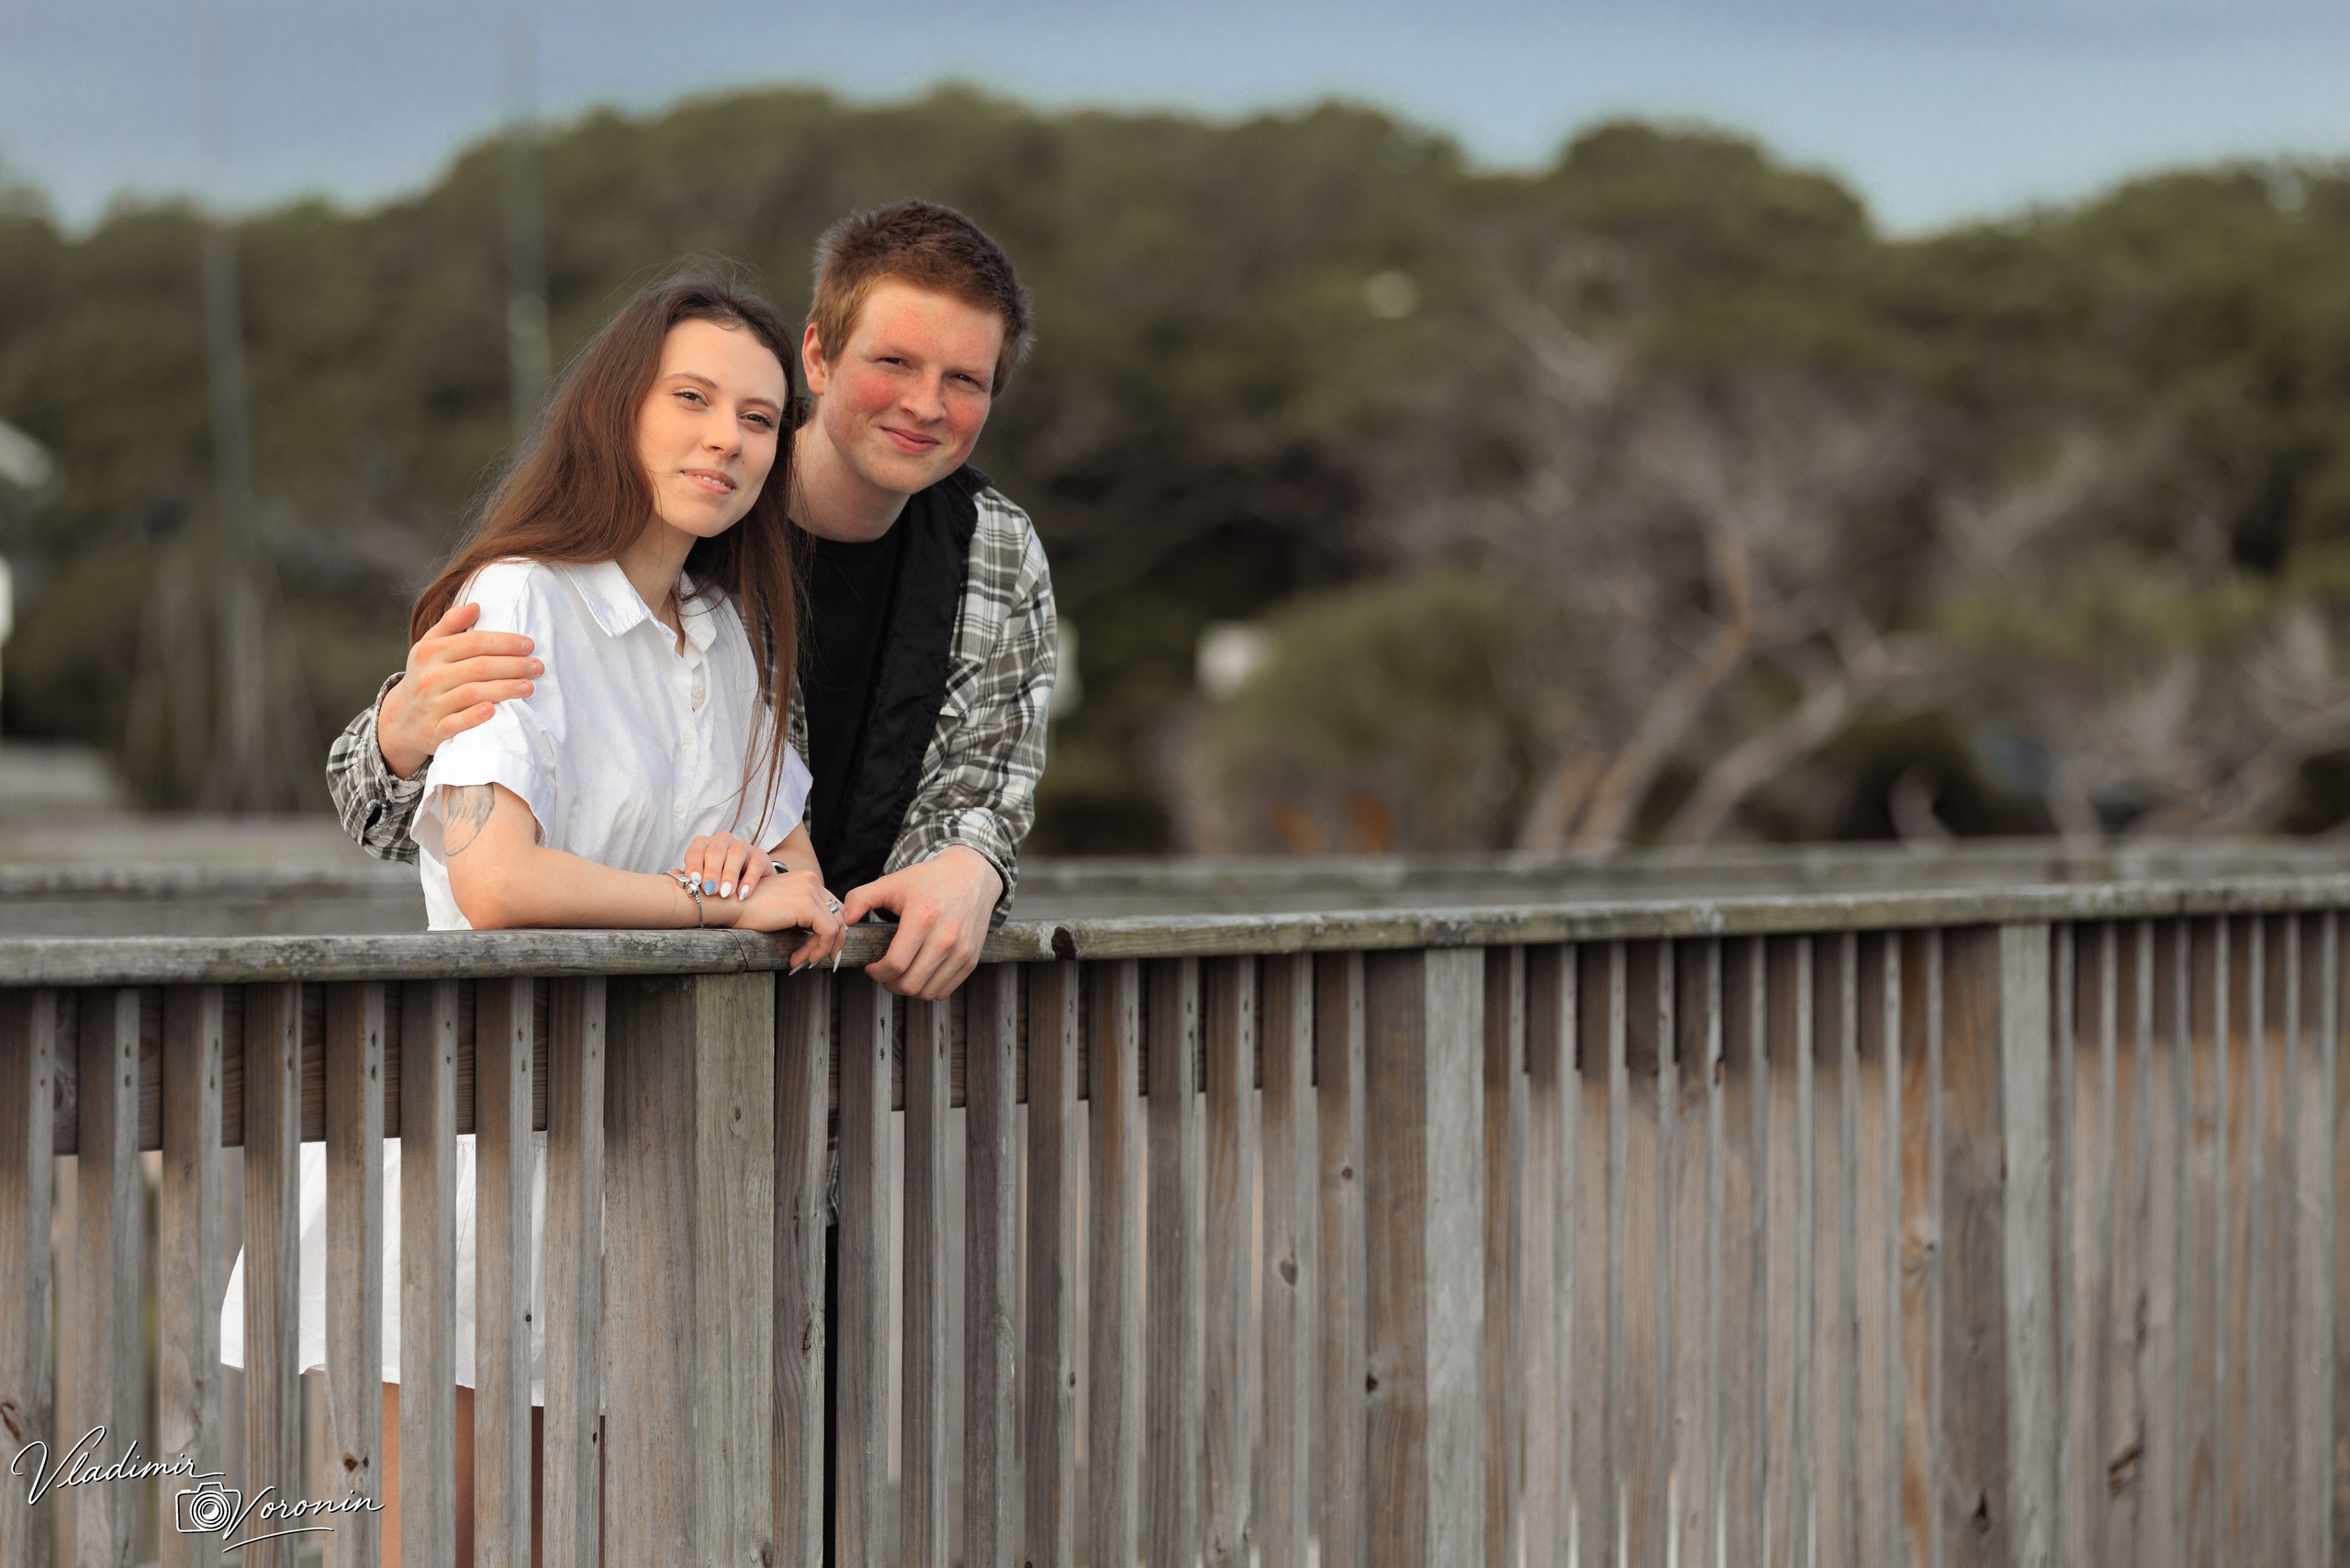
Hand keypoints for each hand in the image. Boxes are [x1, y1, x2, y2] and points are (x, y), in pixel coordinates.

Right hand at [377, 601, 542, 778]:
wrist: (401, 719)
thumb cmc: (427, 675)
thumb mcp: (430, 646)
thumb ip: (451, 624)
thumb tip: (475, 605)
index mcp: (429, 652)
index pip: (474, 642)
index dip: (504, 642)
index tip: (530, 645)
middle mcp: (429, 677)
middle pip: (478, 667)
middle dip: (512, 666)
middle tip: (538, 667)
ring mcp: (431, 705)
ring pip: (471, 694)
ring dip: (504, 689)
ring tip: (529, 687)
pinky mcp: (434, 731)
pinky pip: (455, 724)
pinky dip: (473, 717)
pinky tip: (494, 710)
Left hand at [674, 831, 773, 903]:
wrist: (749, 882)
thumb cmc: (719, 880)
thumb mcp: (704, 878)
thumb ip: (691, 878)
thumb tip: (673, 876)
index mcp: (704, 844)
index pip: (696, 850)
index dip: (694, 865)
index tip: (694, 882)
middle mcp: (723, 841)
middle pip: (716, 851)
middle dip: (712, 872)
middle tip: (710, 891)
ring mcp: (742, 846)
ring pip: (736, 855)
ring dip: (729, 875)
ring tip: (725, 894)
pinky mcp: (760, 855)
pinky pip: (755, 864)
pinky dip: (749, 880)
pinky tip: (743, 894)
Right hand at [729, 867, 847, 967]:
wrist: (730, 905)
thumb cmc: (748, 909)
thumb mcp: (781, 907)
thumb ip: (801, 913)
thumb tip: (819, 935)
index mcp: (807, 879)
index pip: (832, 907)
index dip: (830, 931)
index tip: (817, 949)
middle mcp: (812, 880)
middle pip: (839, 915)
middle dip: (831, 941)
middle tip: (815, 958)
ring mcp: (811, 891)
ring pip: (835, 926)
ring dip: (821, 948)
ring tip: (801, 960)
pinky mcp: (807, 905)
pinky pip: (828, 932)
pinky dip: (818, 949)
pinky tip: (799, 958)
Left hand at [838, 845, 1002, 1000]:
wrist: (971, 875)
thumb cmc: (927, 880)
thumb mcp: (891, 882)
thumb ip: (860, 899)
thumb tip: (843, 922)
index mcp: (923, 918)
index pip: (895, 964)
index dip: (877, 972)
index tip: (870, 967)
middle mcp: (945, 937)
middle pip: (910, 983)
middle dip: (889, 984)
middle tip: (883, 973)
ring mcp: (961, 950)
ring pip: (928, 992)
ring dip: (908, 989)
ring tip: (900, 975)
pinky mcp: (971, 958)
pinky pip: (945, 990)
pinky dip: (928, 989)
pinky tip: (919, 974)